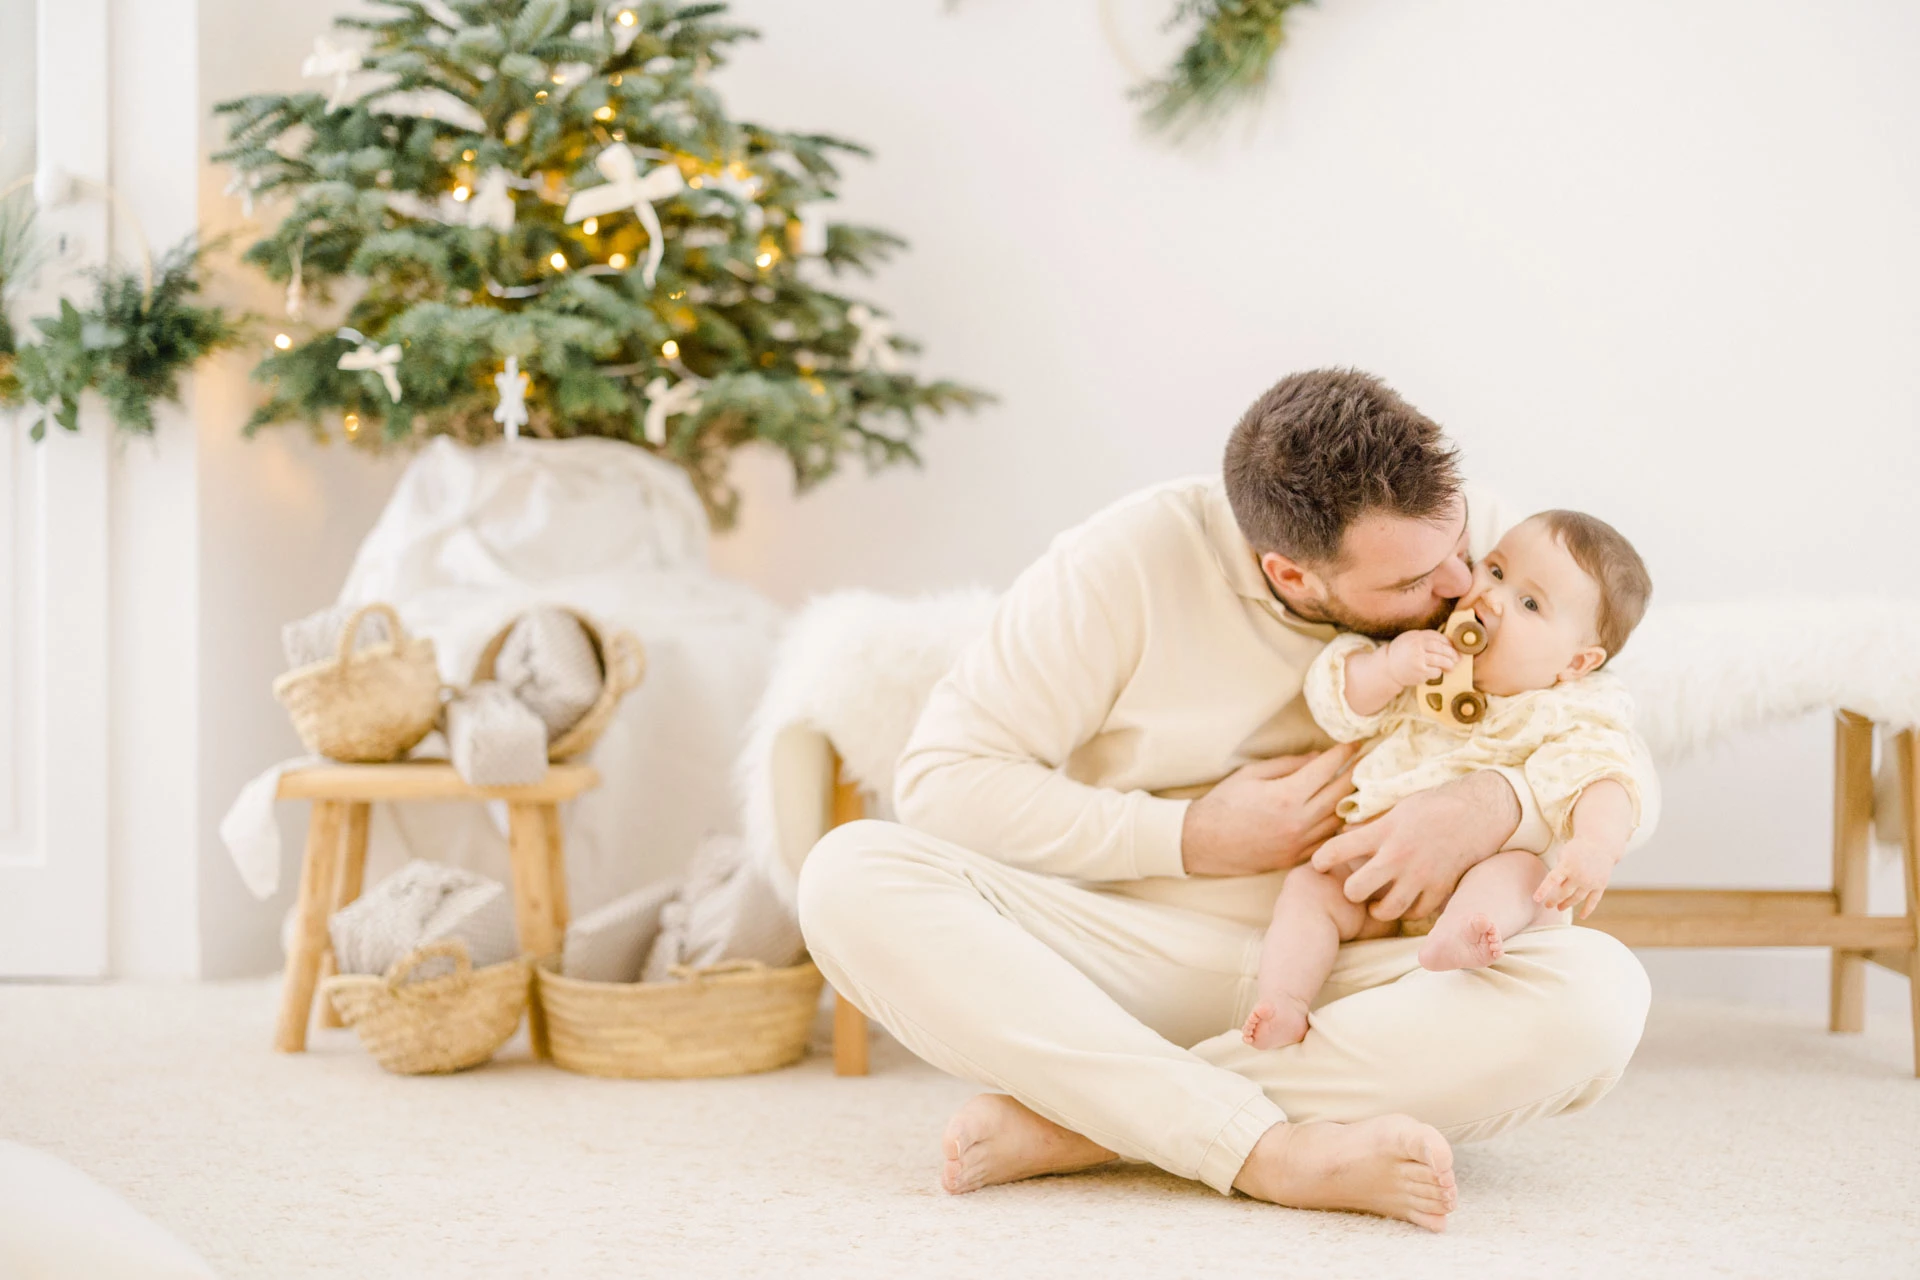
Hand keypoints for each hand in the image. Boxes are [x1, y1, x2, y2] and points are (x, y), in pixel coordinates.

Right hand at [1180, 743, 1362, 876]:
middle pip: (1340, 794)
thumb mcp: (1252, 774)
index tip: (1354, 743)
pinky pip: (1327, 839)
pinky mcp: (1296, 857)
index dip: (1342, 753)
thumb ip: (1288, 765)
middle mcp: (1298, 820)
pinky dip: (1337, 824)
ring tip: (1358, 785)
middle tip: (1365, 761)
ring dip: (1351, 801)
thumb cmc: (1223, 803)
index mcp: (1286, 795)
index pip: (1326, 769)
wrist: (1204, 842)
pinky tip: (1342, 813)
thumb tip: (1318, 758)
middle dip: (1355, 774)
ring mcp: (1299, 842)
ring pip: (1339, 819)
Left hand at [1311, 770, 1521, 920]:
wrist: (1479, 811)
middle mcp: (1398, 856)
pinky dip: (1408, 912)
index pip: (1337, 849)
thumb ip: (1372, 825)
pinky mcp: (1440, 888)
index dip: (1321, 860)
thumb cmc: (1434, 805)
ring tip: (1375, 904)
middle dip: (1350, 891)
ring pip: (1386, 909)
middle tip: (1353, 887)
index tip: (1318, 864)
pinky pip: (1416, 913)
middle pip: (1356, 889)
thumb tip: (1344, 834)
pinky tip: (1405, 903)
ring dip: (1377, 909)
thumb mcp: (1398, 808)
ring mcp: (1420, 876)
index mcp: (1383, 831)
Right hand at [1383, 630, 1456, 687]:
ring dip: (1448, 664)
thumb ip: (1425, 639)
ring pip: (1441, 660)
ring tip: (1451, 666)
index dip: (1448, 643)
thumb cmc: (1401, 653)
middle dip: (1451, 654)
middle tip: (1457, 658)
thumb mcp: (1410, 639)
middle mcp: (1417, 645)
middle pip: (1441, 648)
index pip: (1437, 637)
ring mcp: (1419, 658)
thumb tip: (1447, 643)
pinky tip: (1436, 672)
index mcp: (1416, 636)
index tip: (1453, 647)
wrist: (1388, 668)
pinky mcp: (1420, 671)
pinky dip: (1438, 672)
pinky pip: (1436, 671)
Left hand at [1534, 837, 1619, 917]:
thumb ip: (1559, 872)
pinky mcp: (1600, 885)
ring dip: (1567, 905)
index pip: (1552, 880)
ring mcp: (1591, 881)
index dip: (1543, 890)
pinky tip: (1582, 916)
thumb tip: (1558, 891)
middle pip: (1564, 893)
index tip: (1536, 899)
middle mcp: (1579, 875)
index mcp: (1567, 865)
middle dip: (1554, 900)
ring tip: (1559, 908)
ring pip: (1577, 898)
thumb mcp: (1564, 855)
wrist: (1600, 844)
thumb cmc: (1577, 850)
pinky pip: (1593, 901)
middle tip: (1548, 905)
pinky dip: (1588, 910)